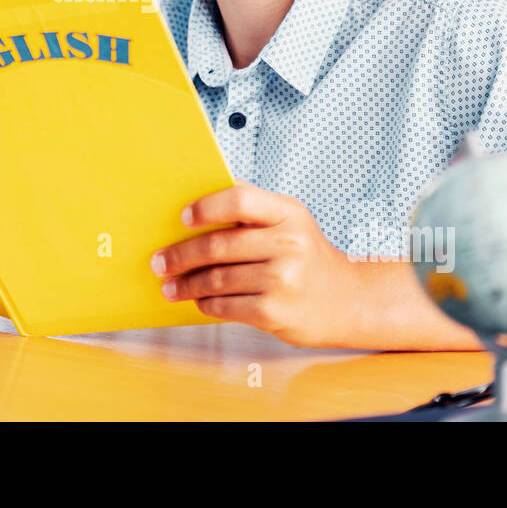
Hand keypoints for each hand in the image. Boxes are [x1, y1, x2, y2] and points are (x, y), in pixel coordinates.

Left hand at [150, 181, 356, 346]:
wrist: (347, 301)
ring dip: (186, 284)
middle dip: (181, 254)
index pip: (240, 199)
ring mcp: (283, 280)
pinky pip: (226, 306)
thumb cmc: (308, 257)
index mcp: (288, 213)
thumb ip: (252, 207)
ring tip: (170, 286)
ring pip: (217, 279)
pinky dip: (205, 303)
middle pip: (219, 245)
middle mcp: (288, 244)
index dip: (206, 207)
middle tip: (159, 261)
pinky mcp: (275, 312)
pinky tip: (198, 301)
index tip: (182, 218)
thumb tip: (199, 195)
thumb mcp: (290, 221)